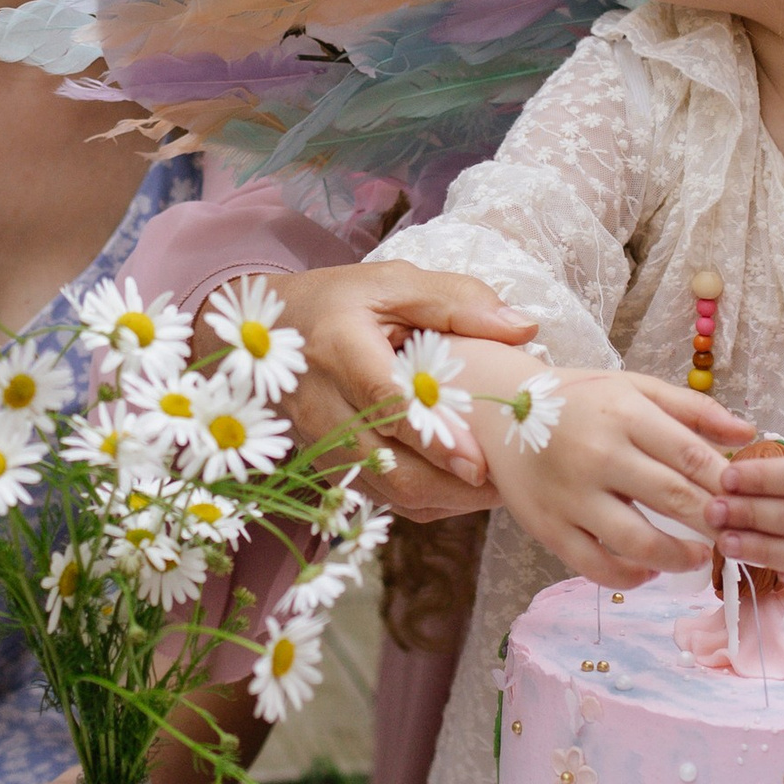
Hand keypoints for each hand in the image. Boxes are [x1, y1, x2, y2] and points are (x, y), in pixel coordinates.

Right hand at [273, 260, 540, 516]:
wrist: (259, 335)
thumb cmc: (335, 303)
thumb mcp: (391, 284)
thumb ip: (458, 303)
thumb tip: (524, 328)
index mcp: (340, 350)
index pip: (388, 404)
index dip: (434, 436)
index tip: (478, 460)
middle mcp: (324, 407)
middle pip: (391, 465)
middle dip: (453, 482)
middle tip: (509, 478)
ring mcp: (322, 446)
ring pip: (389, 492)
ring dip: (446, 496)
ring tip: (498, 485)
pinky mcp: (328, 468)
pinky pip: (383, 499)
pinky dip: (427, 499)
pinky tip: (462, 485)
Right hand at [487, 367, 753, 585]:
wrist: (500, 409)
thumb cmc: (581, 399)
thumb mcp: (635, 387)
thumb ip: (693, 409)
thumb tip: (748, 434)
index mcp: (624, 413)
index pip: (690, 455)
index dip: (726, 484)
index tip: (747, 500)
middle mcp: (598, 454)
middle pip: (673, 498)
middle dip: (714, 523)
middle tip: (734, 534)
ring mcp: (571, 496)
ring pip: (638, 542)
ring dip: (680, 557)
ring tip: (698, 555)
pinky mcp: (548, 528)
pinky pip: (597, 567)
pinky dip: (631, 577)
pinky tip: (651, 569)